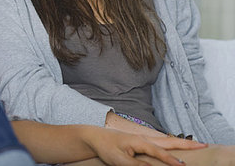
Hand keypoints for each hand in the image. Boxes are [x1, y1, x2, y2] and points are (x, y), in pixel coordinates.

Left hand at [85, 127, 206, 165]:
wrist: (95, 137)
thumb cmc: (106, 148)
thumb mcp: (120, 160)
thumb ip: (138, 165)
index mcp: (140, 141)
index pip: (160, 153)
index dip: (172, 161)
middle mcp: (144, 138)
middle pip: (169, 141)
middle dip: (187, 143)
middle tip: (204, 144)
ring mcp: (143, 138)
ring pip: (166, 141)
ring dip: (181, 142)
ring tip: (196, 143)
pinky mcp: (141, 141)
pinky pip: (160, 142)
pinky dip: (171, 143)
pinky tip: (176, 146)